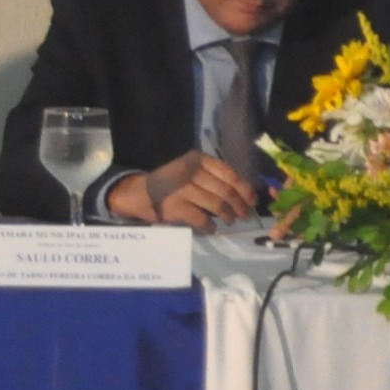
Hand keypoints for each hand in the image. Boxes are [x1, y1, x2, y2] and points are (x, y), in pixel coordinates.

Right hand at [108, 151, 254, 229]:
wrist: (138, 192)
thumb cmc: (170, 182)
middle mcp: (191, 171)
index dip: (245, 188)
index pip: (229, 173)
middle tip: (245, 215)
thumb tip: (242, 194)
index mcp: (198, 160)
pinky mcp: (176, 207)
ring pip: (217, 204)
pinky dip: (210, 226)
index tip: (252, 200)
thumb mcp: (190, 170)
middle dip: (240, 205)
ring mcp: (183, 189)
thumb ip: (212, 177)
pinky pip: (202, 219)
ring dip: (228, 216)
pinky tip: (212, 229)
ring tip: (230, 221)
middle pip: (226, 190)